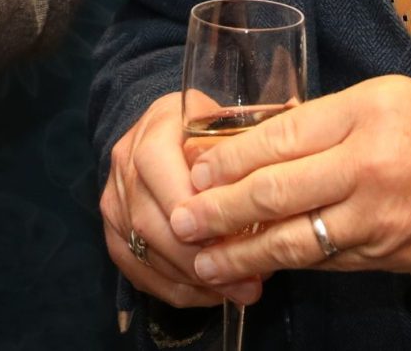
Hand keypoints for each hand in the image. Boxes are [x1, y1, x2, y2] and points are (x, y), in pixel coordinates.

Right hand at [100, 91, 262, 310]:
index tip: (245, 233)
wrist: (156, 135)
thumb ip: (250, 131)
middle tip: (251, 279)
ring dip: (196, 280)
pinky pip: (140, 274)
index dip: (202, 211)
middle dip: (203, 258)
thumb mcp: (224, 117)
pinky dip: (179, 290)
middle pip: (155, 223)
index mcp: (153, 132)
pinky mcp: (113, 236)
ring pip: (148, 253)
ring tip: (242, 290)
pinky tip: (214, 294)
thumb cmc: (202, 129)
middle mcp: (124, 167)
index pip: (166, 175)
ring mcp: (114, 204)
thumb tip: (297, 122)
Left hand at [168, 76, 410, 284]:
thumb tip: (266, 138)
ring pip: (296, 239)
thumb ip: (331, 119)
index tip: (195, 169)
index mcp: (366, 113)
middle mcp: (369, 166)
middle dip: (221, 210)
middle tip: (181, 221)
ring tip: (205, 261)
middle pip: (277, 191)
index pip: (280, 138)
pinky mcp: (388, 254)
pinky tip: (260, 267)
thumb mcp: (390, 98)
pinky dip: (290, 263)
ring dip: (244, 253)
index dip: (230, 158)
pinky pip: (328, 261)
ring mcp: (379, 217)